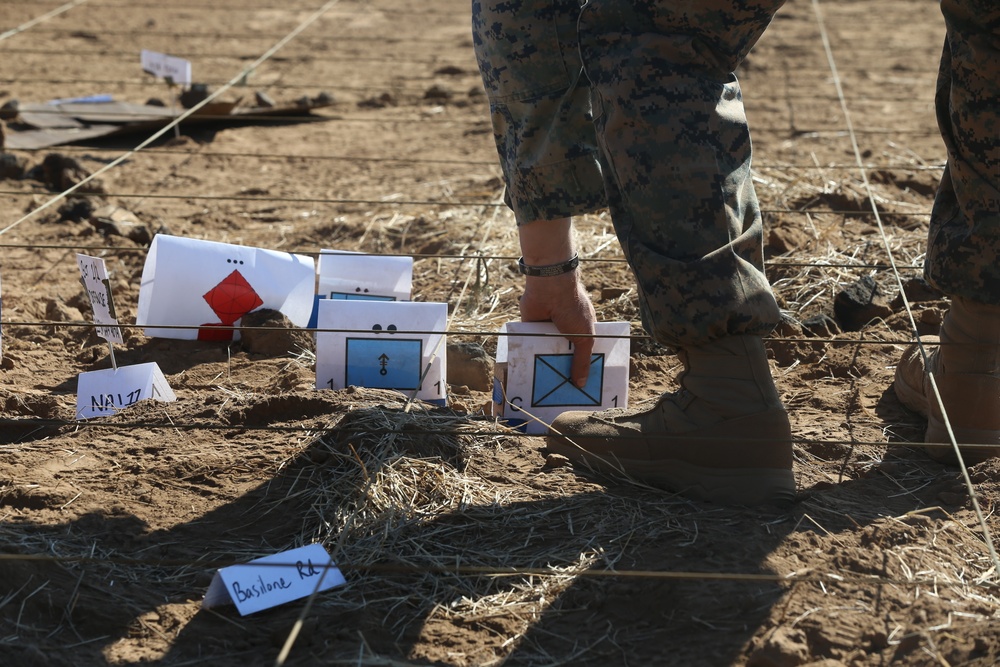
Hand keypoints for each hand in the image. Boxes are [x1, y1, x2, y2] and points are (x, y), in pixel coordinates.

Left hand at [520, 271, 595, 387]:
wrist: (550, 289)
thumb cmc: (573, 310)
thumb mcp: (584, 338)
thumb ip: (582, 361)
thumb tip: (581, 384)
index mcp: (582, 330)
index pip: (583, 352)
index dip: (581, 368)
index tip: (580, 387)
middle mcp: (565, 330)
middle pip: (564, 355)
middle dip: (563, 371)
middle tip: (561, 394)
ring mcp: (547, 330)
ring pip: (545, 352)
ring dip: (544, 365)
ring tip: (543, 388)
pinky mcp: (530, 328)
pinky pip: (529, 345)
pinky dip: (529, 356)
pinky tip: (528, 373)